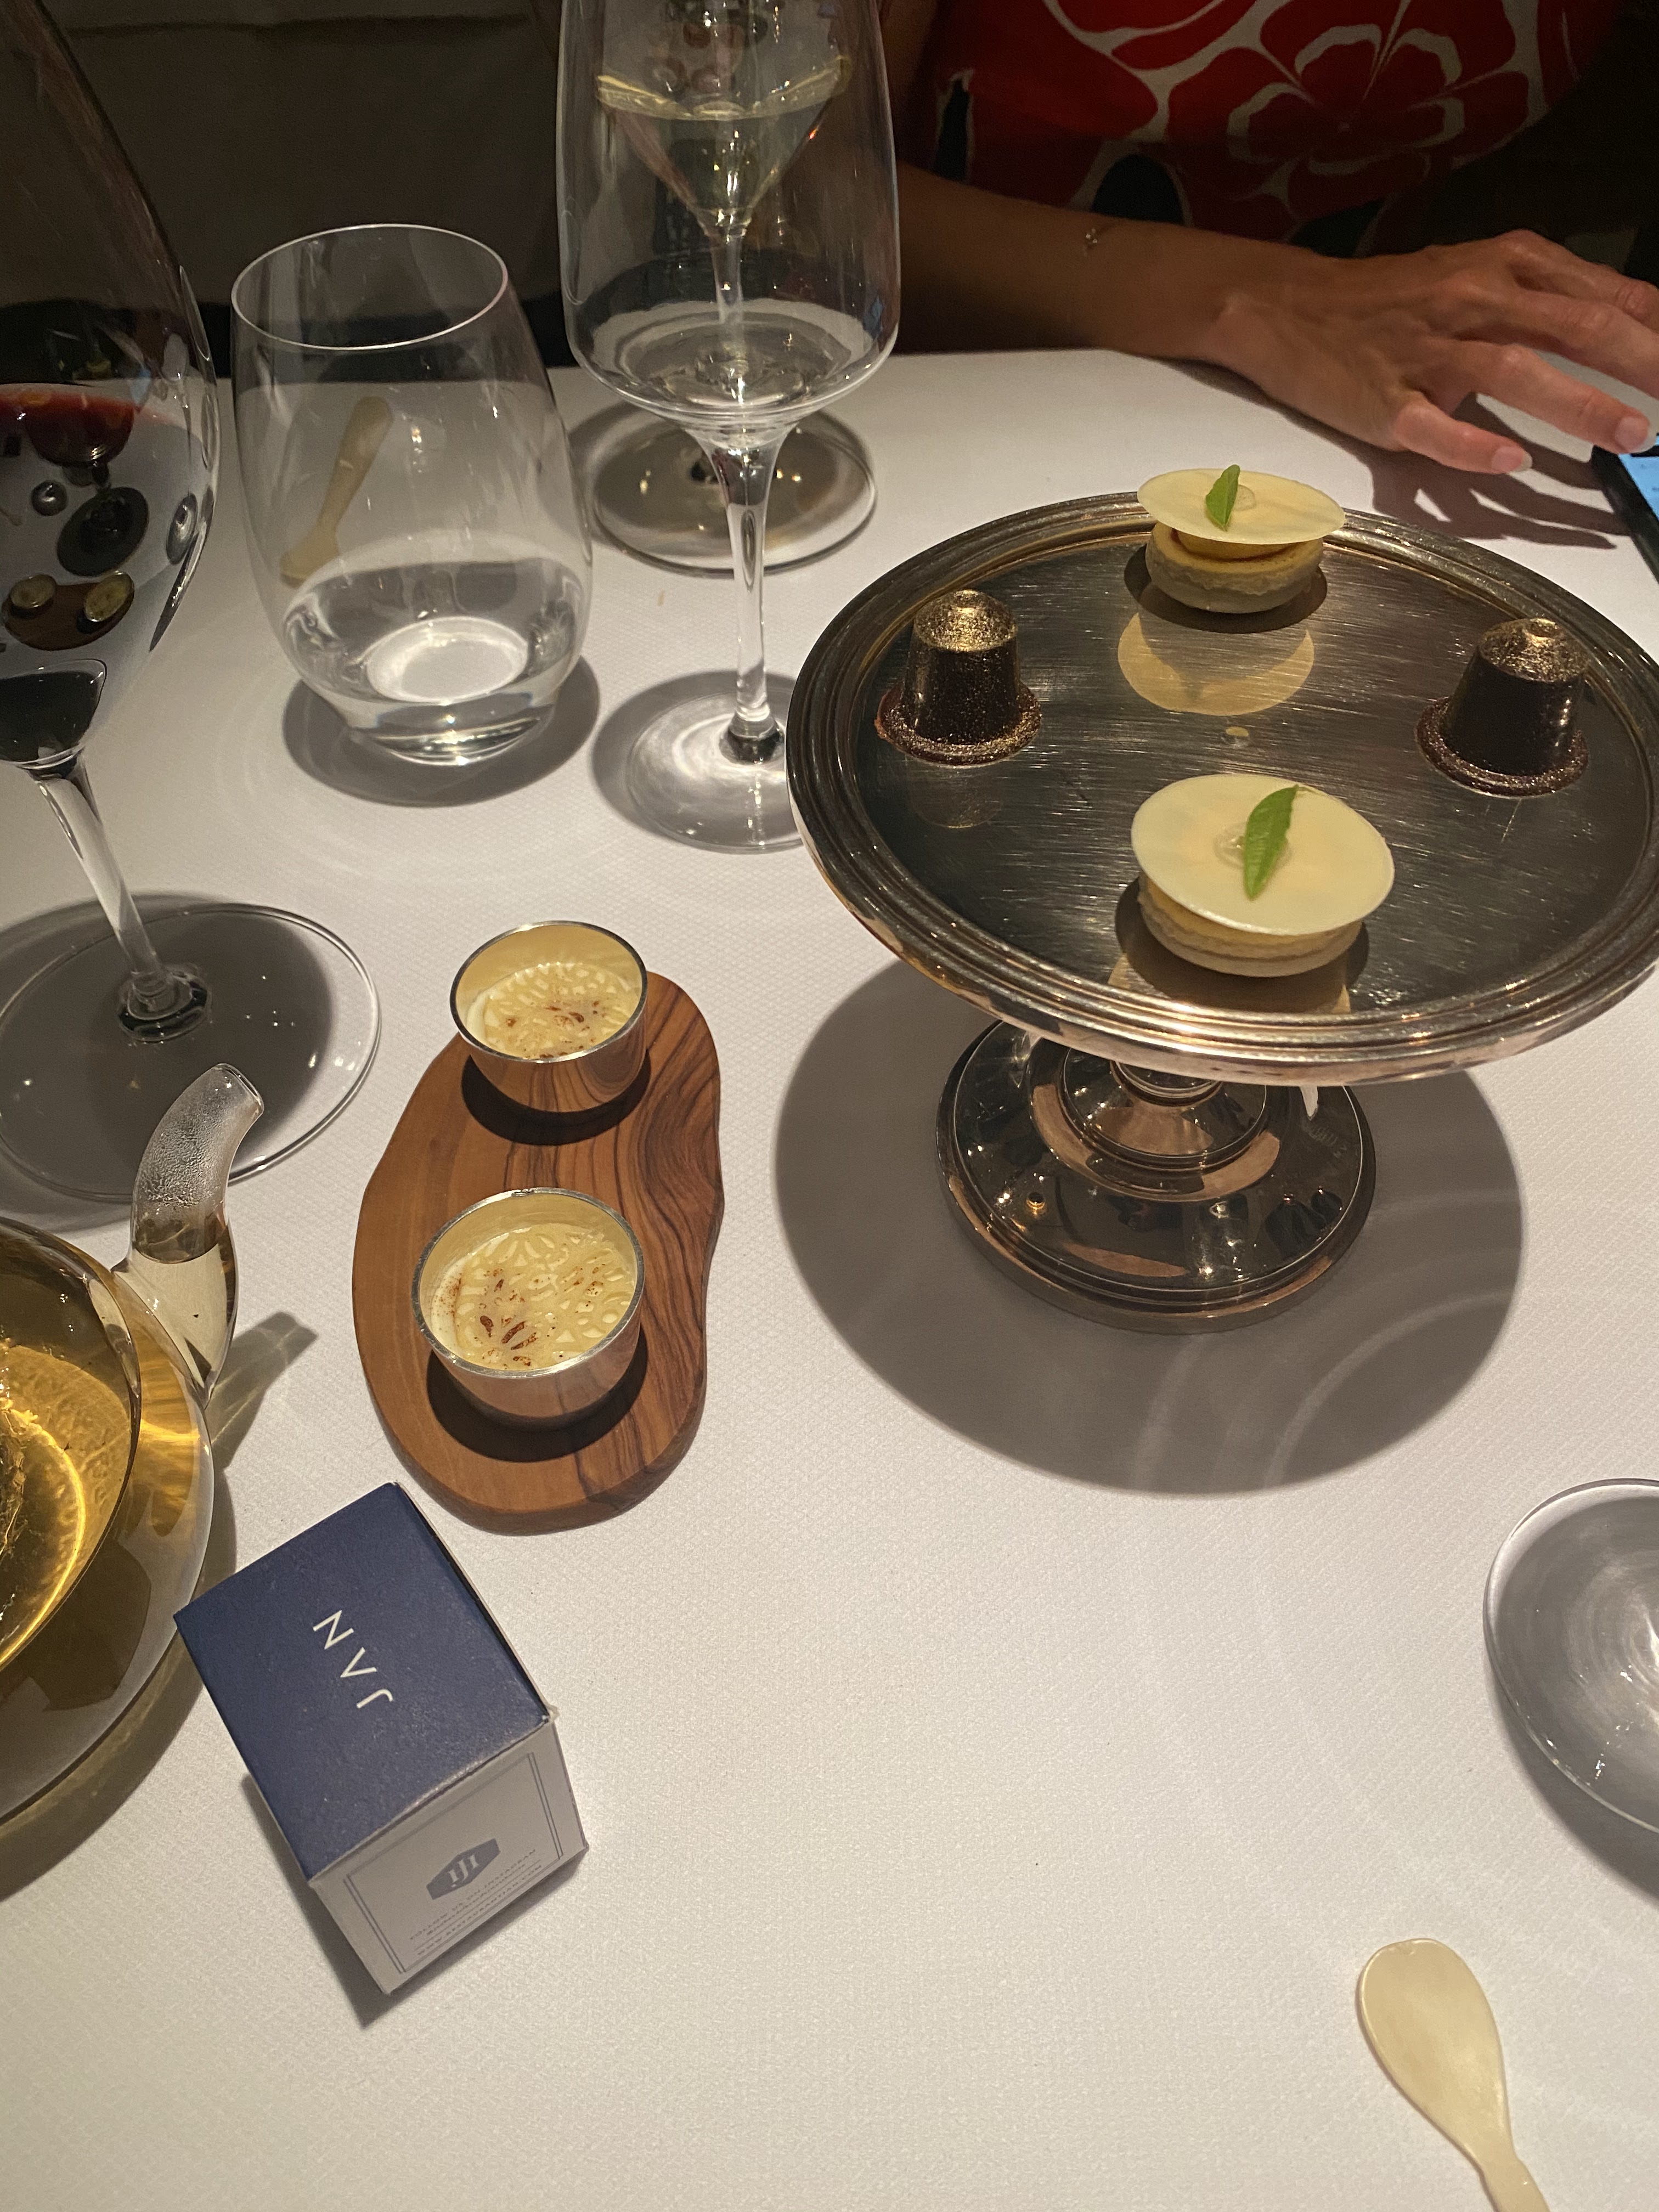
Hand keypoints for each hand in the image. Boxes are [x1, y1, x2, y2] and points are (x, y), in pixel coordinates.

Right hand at [1205, 230, 1658, 472]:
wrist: (1290, 307)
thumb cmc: (1391, 299)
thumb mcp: (1476, 274)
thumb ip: (1547, 297)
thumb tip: (1627, 322)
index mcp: (1504, 267)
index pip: (1598, 294)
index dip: (1653, 327)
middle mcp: (1471, 301)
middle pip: (1571, 326)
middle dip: (1638, 363)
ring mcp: (1426, 353)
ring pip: (1513, 371)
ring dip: (1577, 405)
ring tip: (1628, 436)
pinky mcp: (1384, 402)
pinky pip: (1434, 427)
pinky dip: (1473, 444)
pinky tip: (1510, 461)